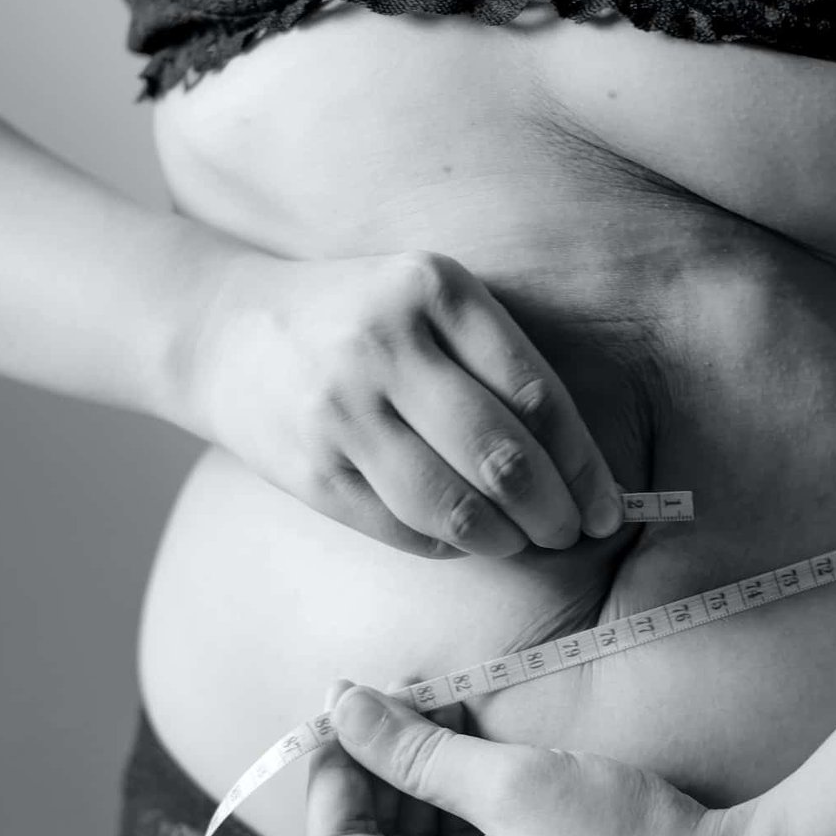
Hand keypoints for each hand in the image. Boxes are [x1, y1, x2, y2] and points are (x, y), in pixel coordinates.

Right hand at [179, 249, 622, 557]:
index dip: (583, 463)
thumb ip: (496, 361)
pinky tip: (465, 540)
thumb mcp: (426, 300)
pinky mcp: (310, 468)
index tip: (610, 504)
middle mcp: (386, 345)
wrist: (225, 332)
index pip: (535, 394)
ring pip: (452, 504)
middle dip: (554, 512)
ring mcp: (341, 410)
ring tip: (524, 543)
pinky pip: (402, 528)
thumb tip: (579, 467)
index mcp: (433, 290)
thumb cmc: (356, 320)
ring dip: (504, 540)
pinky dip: (447, 545)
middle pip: (502, 455)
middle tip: (574, 533)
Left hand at [304, 683, 749, 835]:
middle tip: (397, 697)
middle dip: (380, 773)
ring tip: (437, 715)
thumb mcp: (514, 784)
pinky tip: (468, 759)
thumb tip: (343, 709)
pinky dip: (453, 820)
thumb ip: (417, 750)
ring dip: (417, 789)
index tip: (342, 704)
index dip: (335, 769)